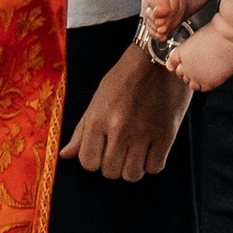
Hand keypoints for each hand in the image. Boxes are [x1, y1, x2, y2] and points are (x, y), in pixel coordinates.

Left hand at [63, 39, 188, 181]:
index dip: (94, 160)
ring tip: (136, 152)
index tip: (102, 151)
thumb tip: (66, 155)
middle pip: (110, 172)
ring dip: (132, 167)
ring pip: (132, 175)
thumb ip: (81, 129)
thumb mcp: (98, 98)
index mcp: (98, 118)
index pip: (88, 162)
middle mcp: (118, 129)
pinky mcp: (166, 134)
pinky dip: (152, 163)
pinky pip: (155, 167)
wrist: (159, 57)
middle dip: (114, 165)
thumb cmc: (126, 76)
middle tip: (121, 150)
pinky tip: (151, 149)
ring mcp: (143, 133)